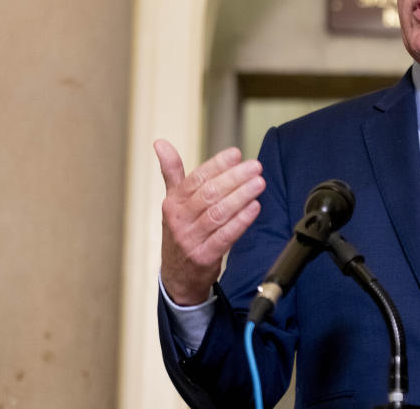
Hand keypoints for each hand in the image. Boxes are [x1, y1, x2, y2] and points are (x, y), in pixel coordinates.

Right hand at [155, 140, 264, 304]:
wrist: (177, 276)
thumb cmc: (181, 231)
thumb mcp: (173, 202)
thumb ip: (171, 172)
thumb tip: (160, 143)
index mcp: (173, 203)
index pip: (196, 178)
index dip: (217, 164)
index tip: (236, 153)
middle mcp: (179, 219)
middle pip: (209, 194)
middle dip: (234, 178)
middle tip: (255, 167)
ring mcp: (191, 239)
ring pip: (218, 213)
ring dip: (241, 196)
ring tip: (258, 183)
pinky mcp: (204, 256)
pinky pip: (225, 236)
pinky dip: (241, 221)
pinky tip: (255, 207)